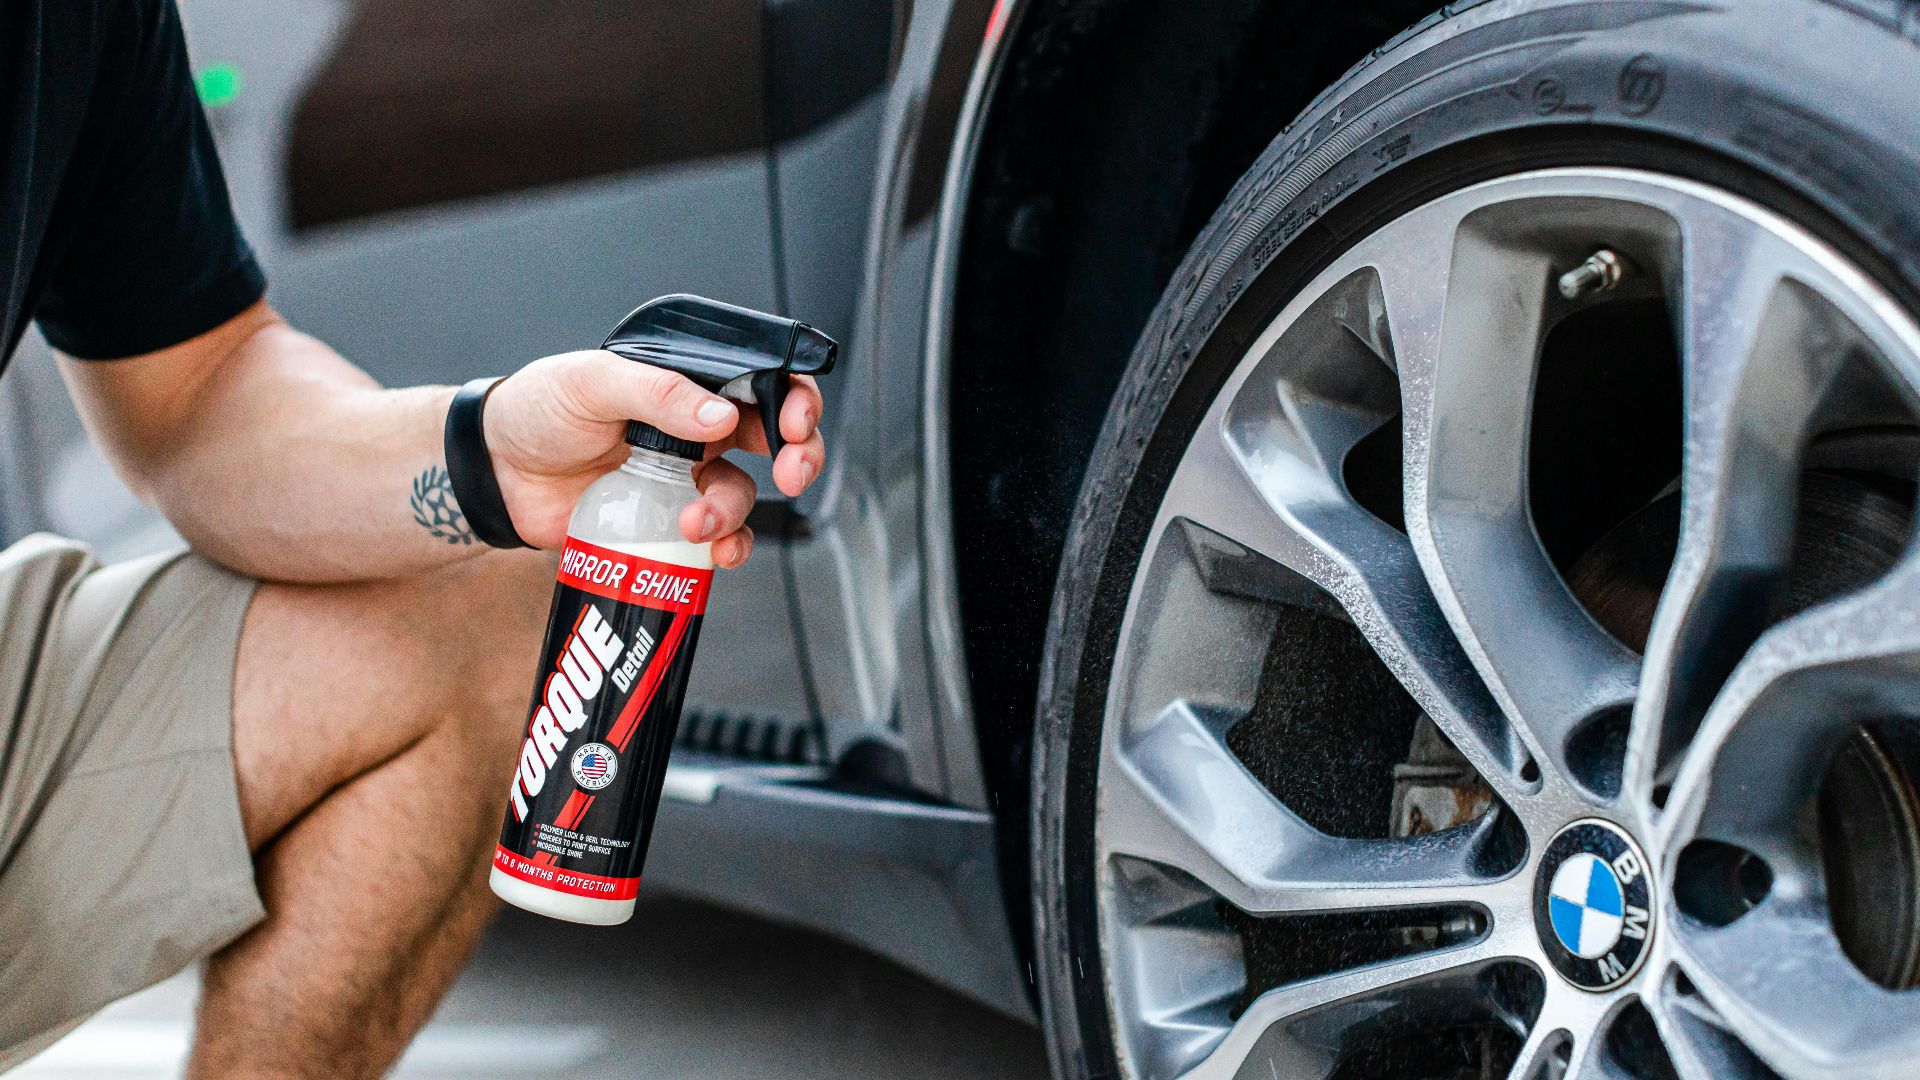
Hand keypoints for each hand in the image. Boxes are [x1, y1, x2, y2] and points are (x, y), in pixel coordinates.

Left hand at [481, 350, 824, 564]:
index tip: (795, 423)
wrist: (495, 472)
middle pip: (776, 438)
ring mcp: (685, 476)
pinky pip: (715, 538)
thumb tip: (720, 416)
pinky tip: (709, 552)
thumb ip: (656, 392)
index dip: (794, 398)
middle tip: (791, 472)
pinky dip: (724, 548)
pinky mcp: (667, 521)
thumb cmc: (539, 410)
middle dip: (798, 456)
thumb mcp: (592, 383)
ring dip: (734, 511)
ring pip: (742, 494)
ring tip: (697, 523)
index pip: (762, 379)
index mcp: (687, 382)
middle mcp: (697, 427)